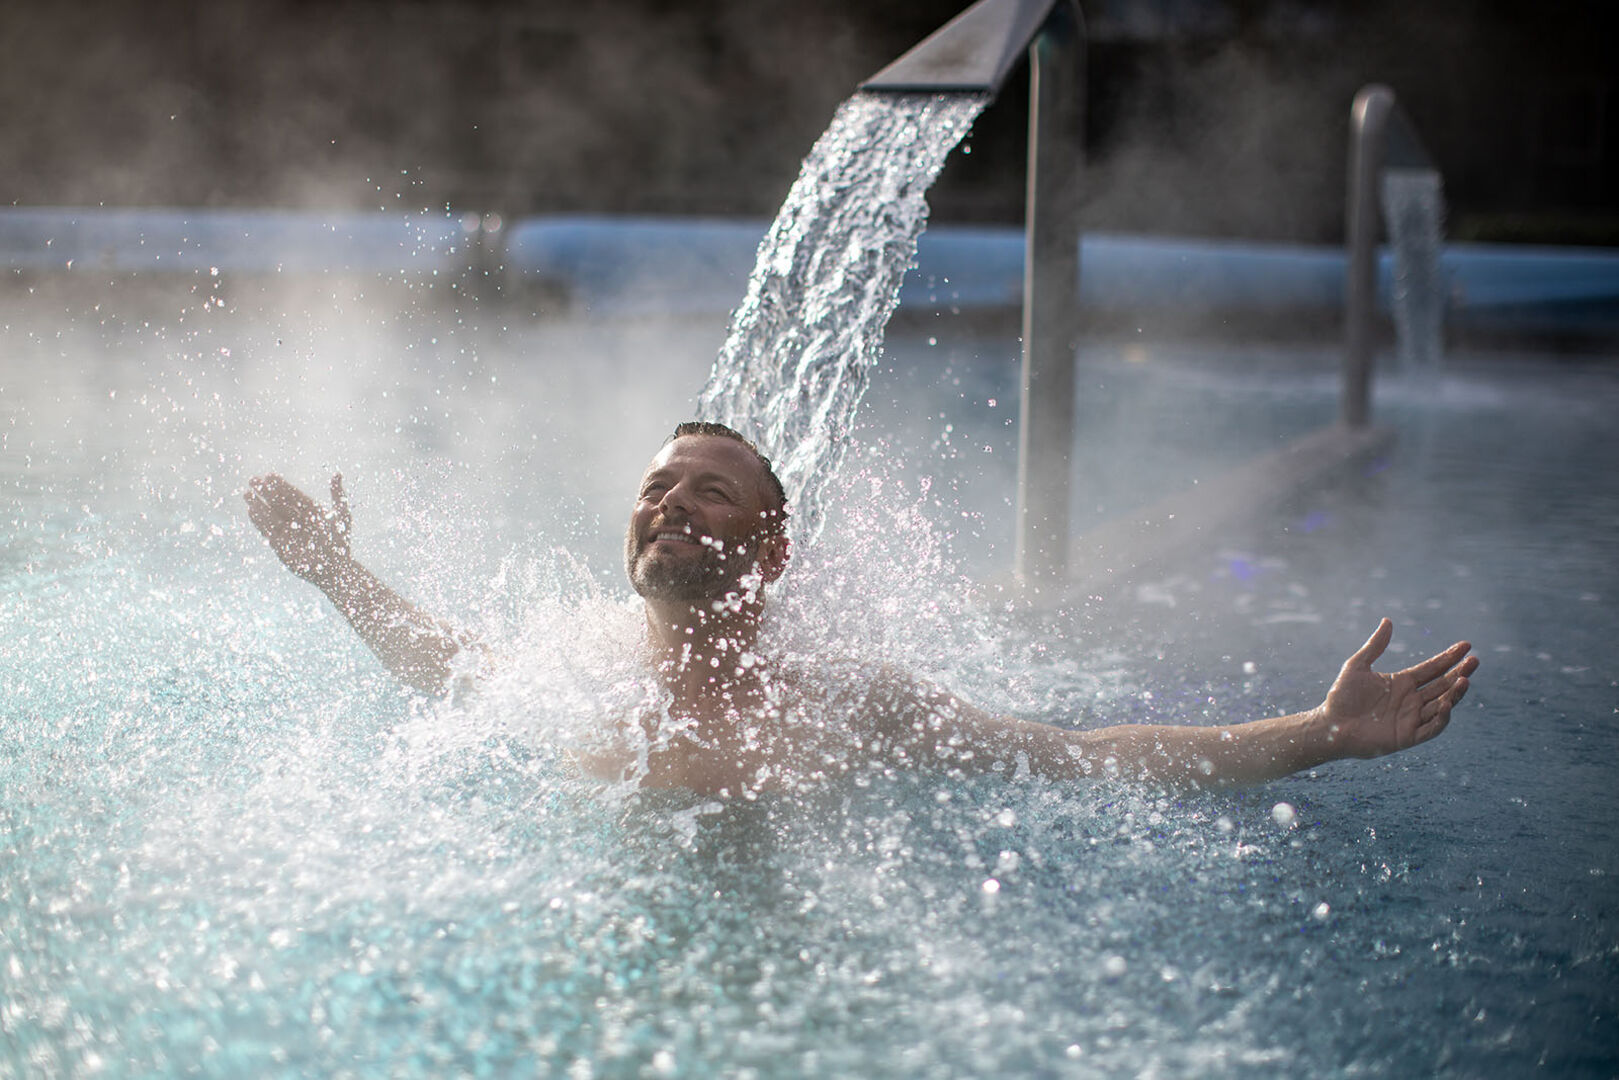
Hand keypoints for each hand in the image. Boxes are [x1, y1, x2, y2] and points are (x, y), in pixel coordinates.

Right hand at [244, 472, 352, 586]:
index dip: (281, 486)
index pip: (292, 496)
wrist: (336, 569)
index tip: (269, 476)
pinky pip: (268, 532)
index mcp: (310, 512)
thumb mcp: (342, 516)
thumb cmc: (341, 544)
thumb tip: (337, 474)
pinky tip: (251, 511)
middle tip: (252, 480)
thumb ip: (338, 495)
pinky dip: (259, 522)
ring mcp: (288, 533)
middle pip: (278, 504)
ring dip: (258, 505)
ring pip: (270, 516)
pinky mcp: (280, 546)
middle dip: (265, 493)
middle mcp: (297, 521)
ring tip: (247, 494)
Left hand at [1318, 618, 1477, 758]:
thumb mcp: (1357, 666)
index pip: (1433, 668)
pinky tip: (1447, 703)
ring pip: (1442, 705)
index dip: (1449, 658)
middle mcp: (1411, 700)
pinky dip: (1442, 717)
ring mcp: (1412, 719)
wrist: (1330, 725)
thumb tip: (1388, 620)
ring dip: (1455, 693)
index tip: (1466, 646)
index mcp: (1402, 682)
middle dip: (1460, 672)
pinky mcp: (1408, 736)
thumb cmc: (1341, 697)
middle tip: (1474, 660)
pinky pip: (1432, 728)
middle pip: (1443, 685)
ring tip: (1465, 679)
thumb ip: (1375, 645)